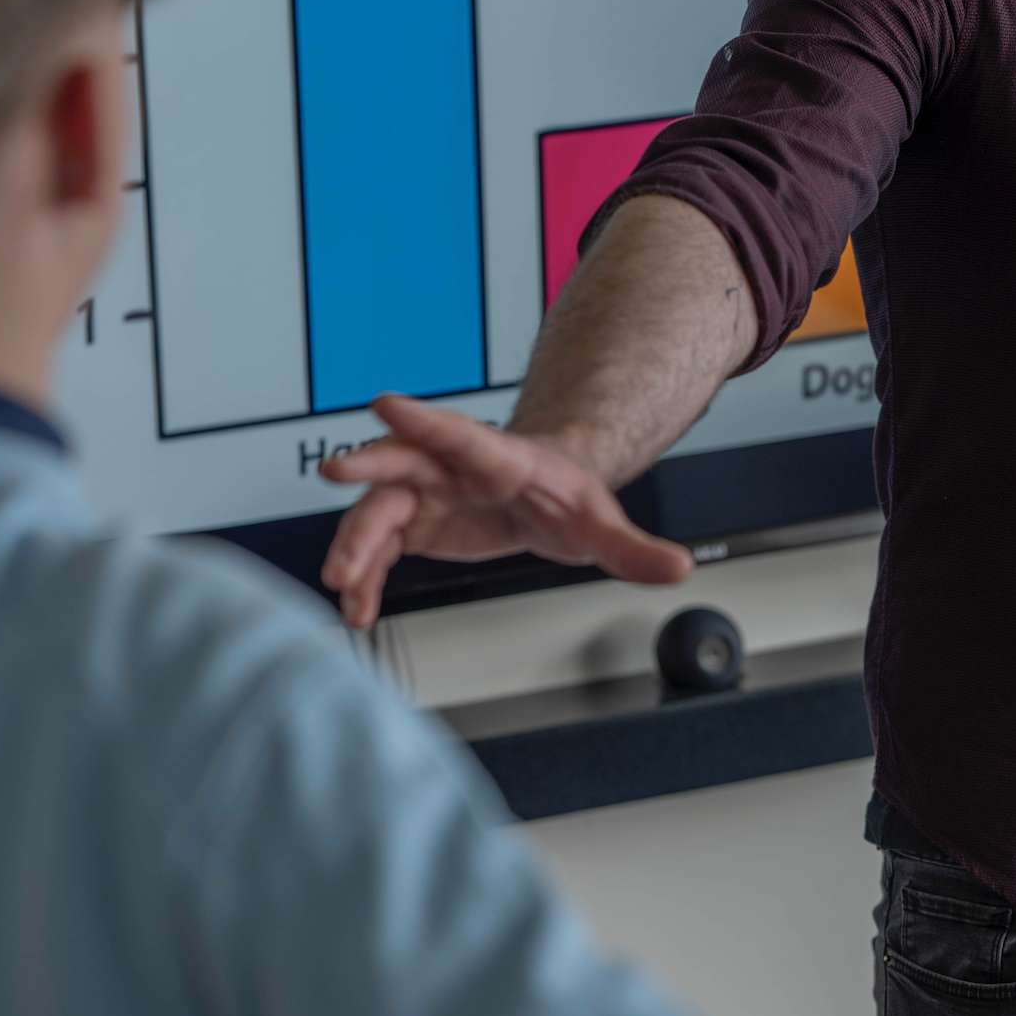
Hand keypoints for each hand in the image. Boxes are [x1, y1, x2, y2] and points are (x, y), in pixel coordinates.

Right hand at [318, 396, 694, 628]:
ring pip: (379, 514)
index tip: (385, 404)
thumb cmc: (571, 500)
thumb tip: (681, 567)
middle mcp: (452, 469)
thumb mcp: (605, 526)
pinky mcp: (415, 526)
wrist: (548, 499)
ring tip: (342, 588)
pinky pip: (379, 552)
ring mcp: (427, 495)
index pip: (460, 435)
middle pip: (403, 464)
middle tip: (334, 473)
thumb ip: (635, 549)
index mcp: (501, 459)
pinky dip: (366, 580)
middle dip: (368, 470)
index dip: (424, 420)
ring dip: (356, 547)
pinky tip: (357, 611)